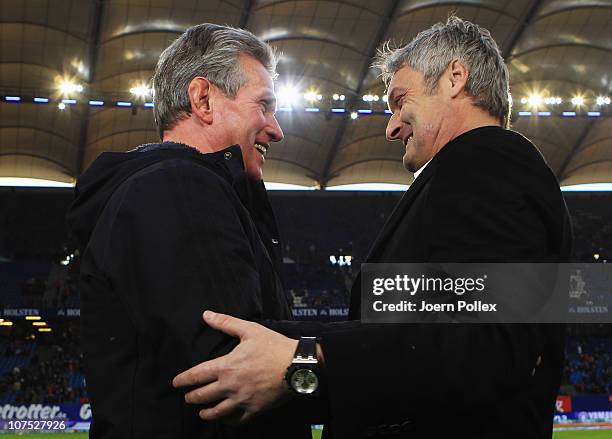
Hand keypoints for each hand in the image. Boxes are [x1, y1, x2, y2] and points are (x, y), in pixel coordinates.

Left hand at [172, 310, 297, 422]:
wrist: (297, 365)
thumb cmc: (274, 347)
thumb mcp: (249, 330)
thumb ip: (226, 322)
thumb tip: (207, 315)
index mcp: (227, 366)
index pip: (197, 375)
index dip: (183, 380)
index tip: (176, 383)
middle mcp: (230, 386)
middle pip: (203, 396)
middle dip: (192, 397)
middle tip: (187, 398)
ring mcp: (242, 400)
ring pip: (217, 412)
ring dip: (206, 413)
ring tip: (202, 412)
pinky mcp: (254, 409)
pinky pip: (236, 420)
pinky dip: (228, 421)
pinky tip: (226, 418)